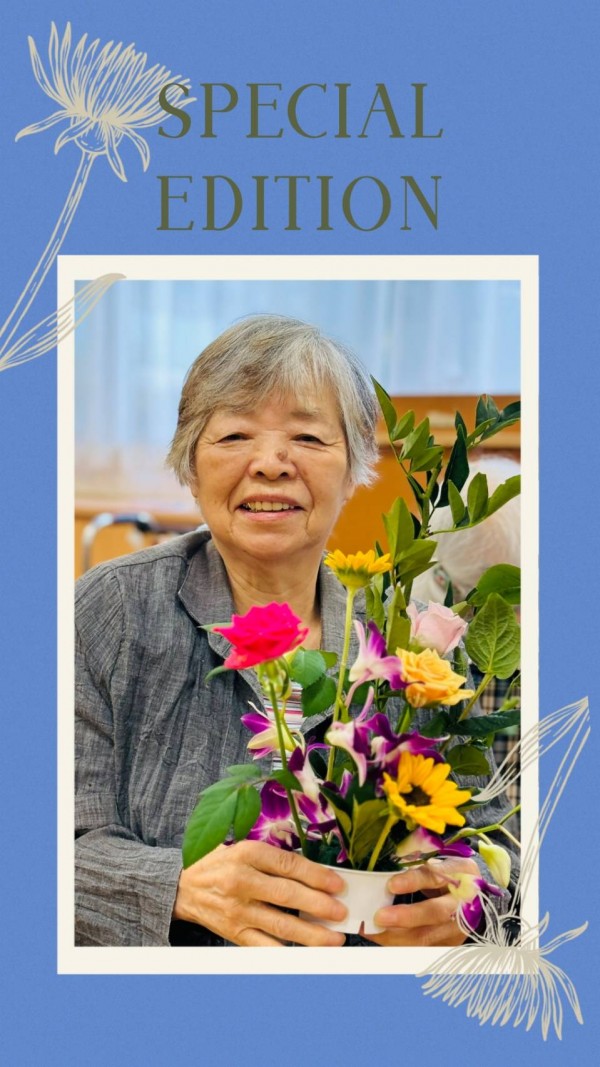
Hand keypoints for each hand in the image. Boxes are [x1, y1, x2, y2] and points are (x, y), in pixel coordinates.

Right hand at [173, 839, 347, 945]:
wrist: (183, 888)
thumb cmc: (220, 863)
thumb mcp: (244, 847)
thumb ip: (276, 857)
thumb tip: (316, 871)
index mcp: (247, 854)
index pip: (289, 865)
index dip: (317, 876)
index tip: (338, 885)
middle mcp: (241, 882)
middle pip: (288, 896)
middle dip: (319, 905)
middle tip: (341, 913)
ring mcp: (237, 911)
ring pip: (281, 926)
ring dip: (312, 934)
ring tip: (335, 939)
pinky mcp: (234, 933)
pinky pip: (265, 947)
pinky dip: (288, 953)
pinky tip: (307, 955)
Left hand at [366, 857, 480, 946]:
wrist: (477, 898)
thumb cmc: (452, 875)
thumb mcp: (442, 862)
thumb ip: (420, 866)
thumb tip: (386, 870)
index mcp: (461, 873)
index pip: (436, 877)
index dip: (413, 881)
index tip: (391, 885)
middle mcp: (463, 902)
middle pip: (435, 912)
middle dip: (405, 916)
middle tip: (379, 916)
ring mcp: (458, 926)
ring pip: (428, 935)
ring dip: (397, 935)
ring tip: (373, 930)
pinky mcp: (450, 944)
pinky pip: (422, 947)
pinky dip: (399, 943)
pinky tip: (381, 937)